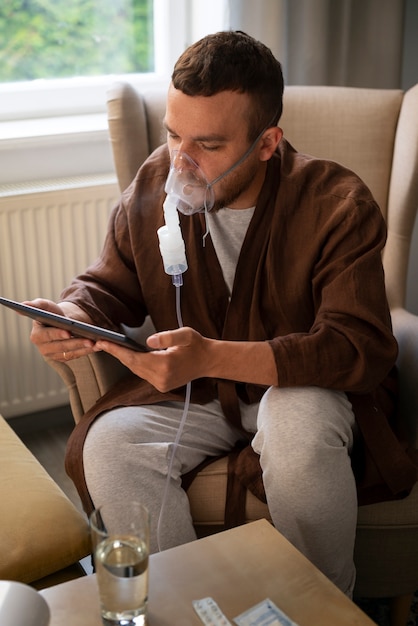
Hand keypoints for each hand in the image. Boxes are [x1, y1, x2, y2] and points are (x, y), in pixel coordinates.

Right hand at [28, 298, 94, 361]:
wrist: (62, 322)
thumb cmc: (53, 313)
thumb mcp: (46, 306)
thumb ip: (36, 305)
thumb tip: (23, 304)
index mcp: (36, 336)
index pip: (47, 336)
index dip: (57, 334)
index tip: (68, 332)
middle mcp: (43, 348)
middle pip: (61, 346)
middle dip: (76, 343)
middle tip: (89, 340)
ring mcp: (54, 355)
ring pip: (70, 353)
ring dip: (84, 349)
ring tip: (96, 343)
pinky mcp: (64, 358)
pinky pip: (76, 356)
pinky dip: (87, 351)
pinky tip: (97, 346)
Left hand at [94, 326, 208, 391]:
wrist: (208, 361)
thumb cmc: (196, 345)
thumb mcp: (186, 334)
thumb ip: (167, 336)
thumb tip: (149, 341)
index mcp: (165, 364)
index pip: (134, 358)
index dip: (116, 350)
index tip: (101, 343)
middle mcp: (161, 378)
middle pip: (132, 365)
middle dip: (116, 353)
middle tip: (100, 342)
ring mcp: (161, 384)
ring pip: (136, 370)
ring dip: (124, 359)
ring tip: (110, 346)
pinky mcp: (161, 386)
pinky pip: (143, 373)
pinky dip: (134, 364)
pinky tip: (127, 355)